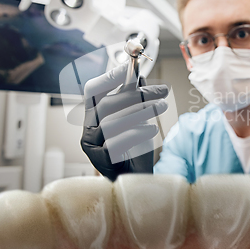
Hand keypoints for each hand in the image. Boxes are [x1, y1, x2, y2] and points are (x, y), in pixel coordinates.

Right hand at [80, 62, 168, 180]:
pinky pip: (115, 143)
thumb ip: (133, 98)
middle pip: (106, 105)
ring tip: (162, 107)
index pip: (92, 89)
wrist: (136, 180)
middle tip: (162, 92)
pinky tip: (152, 129)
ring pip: (112, 122)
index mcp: (93, 115)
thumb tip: (138, 74)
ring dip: (141, 111)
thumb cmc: (134, 149)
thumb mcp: (136, 119)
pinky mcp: (100, 161)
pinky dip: (136, 133)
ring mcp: (92, 146)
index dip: (109, 76)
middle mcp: (88, 129)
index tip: (131, 68)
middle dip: (137, 95)